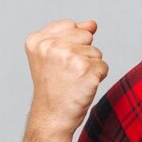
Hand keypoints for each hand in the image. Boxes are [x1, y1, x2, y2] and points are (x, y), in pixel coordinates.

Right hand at [24, 19, 108, 136]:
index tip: (58, 63)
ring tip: (73, 81)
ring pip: (96, 52)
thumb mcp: (53, 56)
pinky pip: (103, 66)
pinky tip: (82, 87)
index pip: (71, 25)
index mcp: (37, 40)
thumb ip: (71, 35)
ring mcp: (69, 57)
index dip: (71, 44)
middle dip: (83, 53)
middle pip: (86, 35)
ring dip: (90, 67)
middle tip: (67, 73)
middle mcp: (51, 46)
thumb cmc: (54, 87)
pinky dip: (97, 78)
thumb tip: (92, 23)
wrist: (52, 117)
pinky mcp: (87, 70)